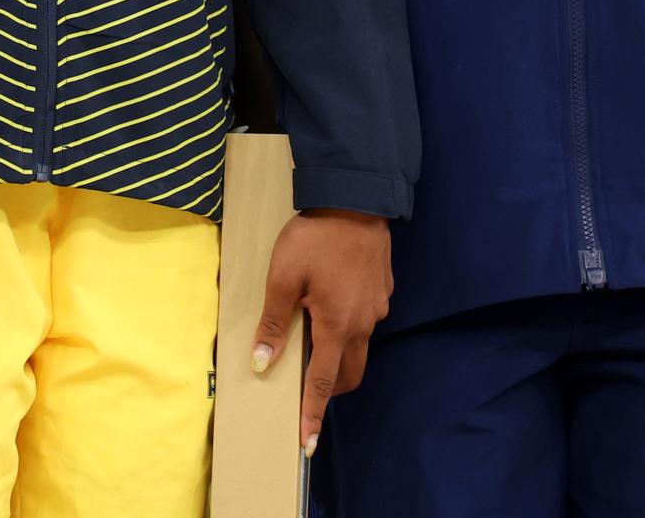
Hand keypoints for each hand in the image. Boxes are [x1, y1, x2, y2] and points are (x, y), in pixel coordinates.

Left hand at [253, 209, 392, 455]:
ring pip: (360, 345)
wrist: (356, 200)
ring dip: (340, 355)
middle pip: (350, 372)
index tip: (308, 444)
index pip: (323, 383)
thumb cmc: (315, 238)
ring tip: (315, 341)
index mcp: (337, 327)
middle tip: (309, 392)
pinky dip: (348, 326)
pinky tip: (332, 304)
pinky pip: (365, 319)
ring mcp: (377, 307)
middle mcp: (363, 324)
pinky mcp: (382, 290)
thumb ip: (274, 324)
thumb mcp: (283, 279)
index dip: (313, 415)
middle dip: (331, 389)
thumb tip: (262, 363)